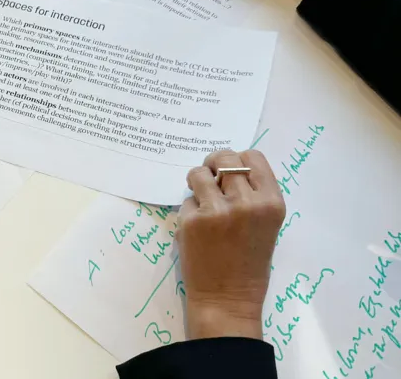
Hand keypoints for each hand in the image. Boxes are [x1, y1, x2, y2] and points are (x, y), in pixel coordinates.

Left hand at [178, 150, 285, 339]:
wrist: (228, 299)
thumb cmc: (249, 263)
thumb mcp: (266, 224)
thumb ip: (253, 195)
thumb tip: (227, 166)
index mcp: (271, 202)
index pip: (253, 157)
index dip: (238, 159)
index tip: (229, 171)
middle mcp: (247, 202)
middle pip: (224, 158)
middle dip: (214, 165)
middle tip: (211, 179)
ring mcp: (218, 210)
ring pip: (199, 173)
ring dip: (197, 183)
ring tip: (202, 201)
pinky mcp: (192, 221)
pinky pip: (186, 200)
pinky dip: (189, 210)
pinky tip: (197, 228)